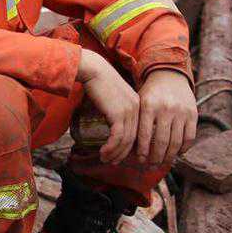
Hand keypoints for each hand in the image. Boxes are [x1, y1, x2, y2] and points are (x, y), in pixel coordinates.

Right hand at [77, 50, 139, 164]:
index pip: (138, 132)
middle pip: (134, 139)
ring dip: (115, 153)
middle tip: (113, 162)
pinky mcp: (118, 114)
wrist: (93, 70)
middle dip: (123, 154)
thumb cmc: (98, 82)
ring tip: (105, 159)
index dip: (130, 147)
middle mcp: (137, 109)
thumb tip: (111, 125)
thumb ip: (116, 110)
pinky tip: (103, 152)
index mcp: (139, 105)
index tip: (120, 156)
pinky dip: (110, 148)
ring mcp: (129, 112)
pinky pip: (117, 137)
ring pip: (126, 141)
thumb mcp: (113, 98)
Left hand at [137, 70, 196, 164]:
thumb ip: (138, 121)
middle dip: (156, 157)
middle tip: (151, 167)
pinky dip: (183, 148)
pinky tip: (177, 154)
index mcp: (148, 105)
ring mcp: (181, 112)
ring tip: (162, 164)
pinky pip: (189, 137)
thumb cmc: (149, 93)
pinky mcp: (193, 114)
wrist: (169, 75)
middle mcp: (165, 108)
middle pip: (162, 141)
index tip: (140, 160)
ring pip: (176, 142)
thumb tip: (131, 147)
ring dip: (169, 157)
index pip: (145, 134)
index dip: (143, 151)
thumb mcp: (139, 102)